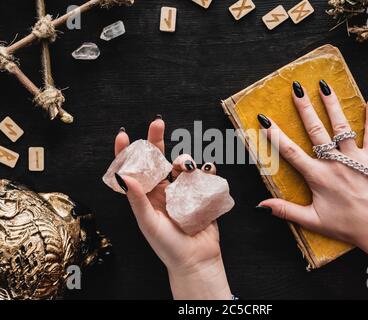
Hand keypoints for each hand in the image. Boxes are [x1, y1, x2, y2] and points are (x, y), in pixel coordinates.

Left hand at [113, 118, 230, 299]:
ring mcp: (183, 190)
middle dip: (157, 140)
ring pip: (182, 164)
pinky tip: (207, 172)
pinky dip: (206, 169)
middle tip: (157, 123)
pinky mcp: (201, 193)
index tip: (123, 135)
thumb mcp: (148, 224)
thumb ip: (137, 200)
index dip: (127, 153)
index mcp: (147, 196)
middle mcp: (164, 190)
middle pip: (158, 159)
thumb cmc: (168, 246)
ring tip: (188, 167)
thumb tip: (123, 176)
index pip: (134, 170)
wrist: (197, 259)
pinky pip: (204, 174)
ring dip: (184, 159)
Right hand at [256, 80, 367, 263]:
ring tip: (324, 86)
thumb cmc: (346, 226)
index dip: (275, 135)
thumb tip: (260, 206)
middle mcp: (335, 162)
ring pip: (341, 126)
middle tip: (296, 89)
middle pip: (315, 130)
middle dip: (304, 108)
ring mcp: (355, 158)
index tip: (265, 119)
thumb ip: (285, 210)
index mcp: (318, 176)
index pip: (290, 152)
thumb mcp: (312, 221)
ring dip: (332, 105)